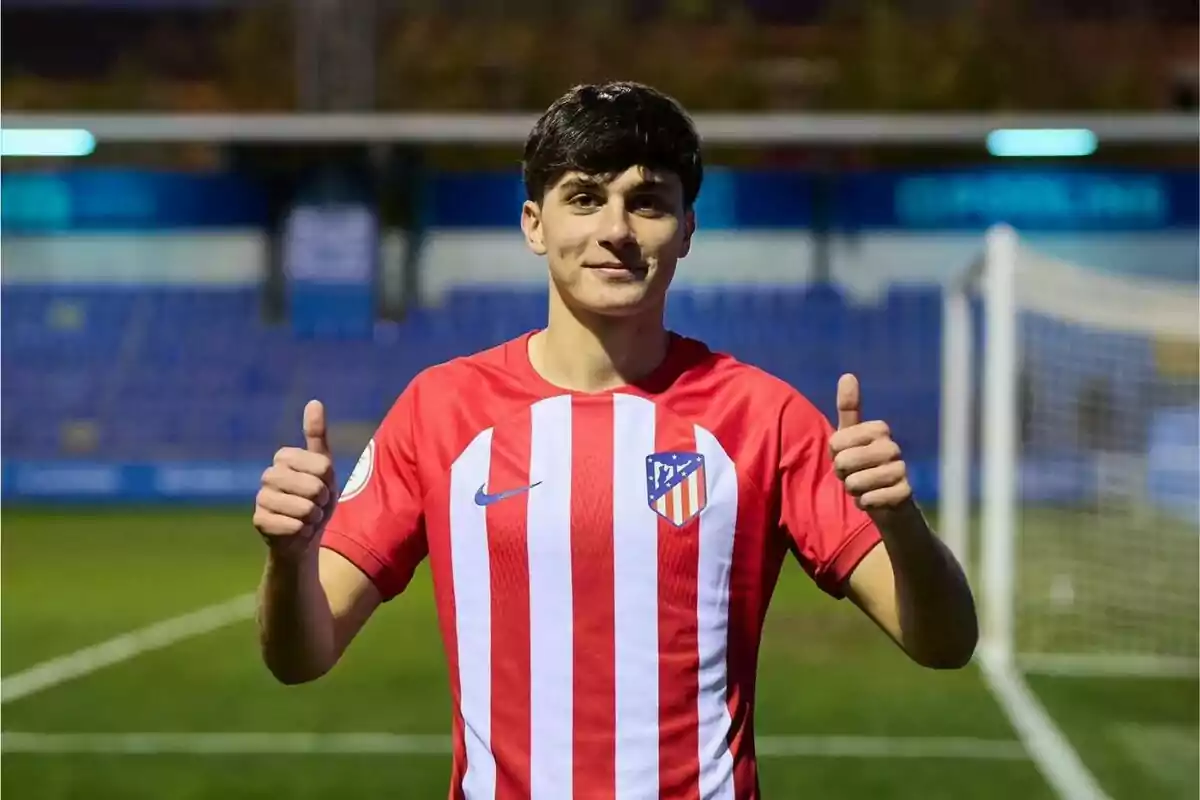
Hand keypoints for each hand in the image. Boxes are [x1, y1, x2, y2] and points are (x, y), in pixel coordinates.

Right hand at [253, 399, 337, 555]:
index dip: (329, 481)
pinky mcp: (259, 521)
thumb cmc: (315, 498)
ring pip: (305, 508)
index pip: (323, 466)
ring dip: (313, 518)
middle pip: (314, 487)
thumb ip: (317, 435)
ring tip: (305, 518)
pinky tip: (295, 531)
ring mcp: (261, 498)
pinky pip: (295, 526)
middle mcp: (268, 474)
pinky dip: (303, 532)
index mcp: (284, 457)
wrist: (304, 534)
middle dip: (322, 501)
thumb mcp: (323, 467)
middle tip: (313, 505)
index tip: (321, 485)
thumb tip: (314, 401)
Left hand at [830, 374, 911, 512]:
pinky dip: (865, 503)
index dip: (834, 454)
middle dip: (842, 474)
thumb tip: (848, 375)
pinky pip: (870, 500)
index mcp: (879, 429)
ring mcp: (901, 469)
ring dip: (853, 490)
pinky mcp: (905, 493)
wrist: (888, 501)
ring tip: (864, 487)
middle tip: (854, 474)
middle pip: (844, 462)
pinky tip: (874, 500)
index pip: (836, 442)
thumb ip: (849, 408)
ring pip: (855, 483)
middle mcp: (892, 446)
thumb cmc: (864, 464)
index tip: (846, 455)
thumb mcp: (850, 436)